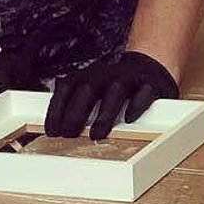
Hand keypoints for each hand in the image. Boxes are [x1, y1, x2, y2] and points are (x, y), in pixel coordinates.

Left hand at [44, 51, 177, 140]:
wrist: (149, 68)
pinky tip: (129, 119)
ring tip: (96, 135)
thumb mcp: (91, 90)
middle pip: (87, 89)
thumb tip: (54, 129)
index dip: (56, 109)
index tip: (52, 131)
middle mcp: (106, 75)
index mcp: (88, 76)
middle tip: (68, 135)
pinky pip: (144, 92)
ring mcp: (129, 78)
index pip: (67, 88)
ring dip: (104, 114)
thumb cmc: (113, 87)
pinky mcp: (151, 84)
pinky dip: (136, 105)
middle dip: (75, 112)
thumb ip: (74, 104)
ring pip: (115, 91)